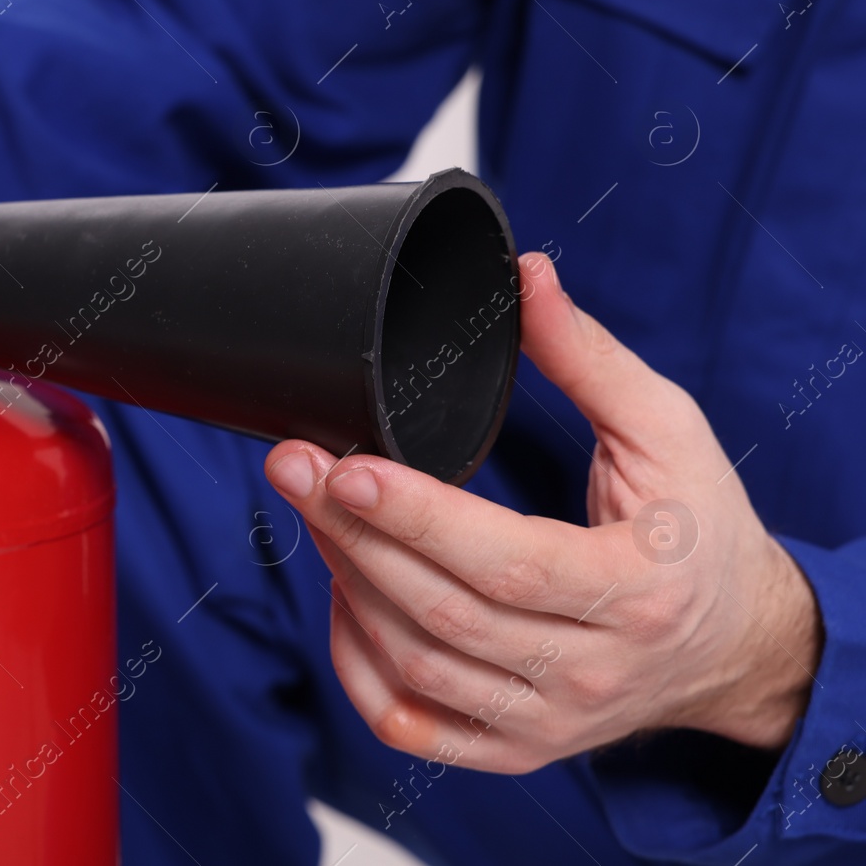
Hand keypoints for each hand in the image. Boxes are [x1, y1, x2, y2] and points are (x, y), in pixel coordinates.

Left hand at [265, 252, 820, 772]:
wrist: (735, 642)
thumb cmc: (698, 528)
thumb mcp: (669, 431)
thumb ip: (589, 358)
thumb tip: (525, 279)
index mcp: (637, 590)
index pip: (508, 560)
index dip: (417, 516)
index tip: (344, 464)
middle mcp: (592, 671)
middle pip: (442, 611)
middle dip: (352, 532)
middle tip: (292, 464)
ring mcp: (549, 721)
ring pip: (416, 666)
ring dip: (346, 585)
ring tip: (314, 511)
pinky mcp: (515, 748)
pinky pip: (411, 723)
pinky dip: (357, 664)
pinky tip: (341, 596)